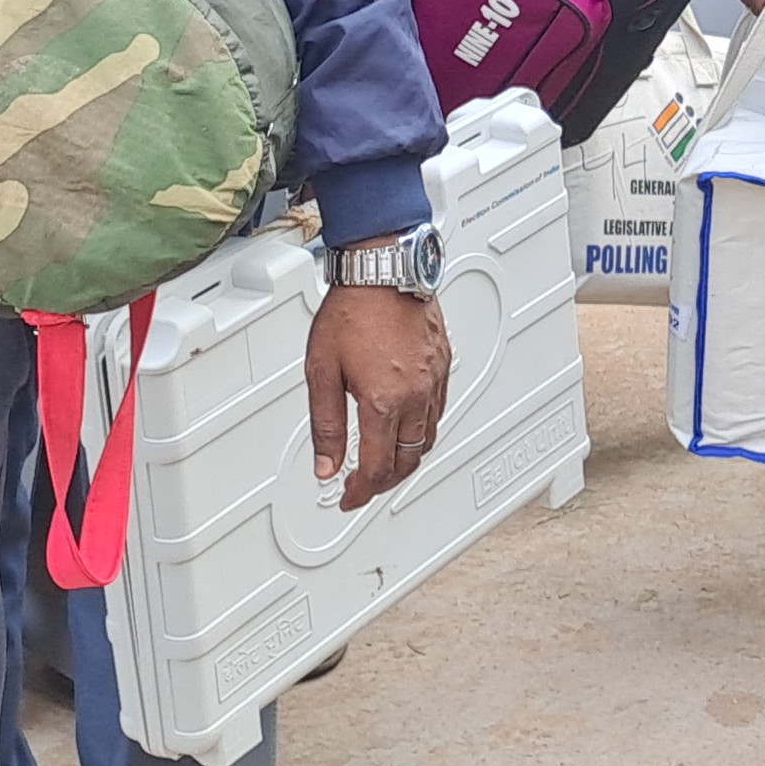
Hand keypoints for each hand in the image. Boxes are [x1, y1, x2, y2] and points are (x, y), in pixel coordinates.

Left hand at [303, 283, 453, 509]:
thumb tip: (325, 465)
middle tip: (364, 486)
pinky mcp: (442, 364)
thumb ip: (325, 425)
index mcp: (383, 402)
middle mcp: (416, 395)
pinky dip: (422, 430)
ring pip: (428, 438)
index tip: (348, 498)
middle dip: (385, 481)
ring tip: (384, 461)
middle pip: (408, 460)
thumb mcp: (321, 371)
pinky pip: (438, 411)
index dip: (360, 491)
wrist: (383, 268)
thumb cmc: (352, 310)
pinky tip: (406, 425)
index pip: (376, 468)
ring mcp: (434, 380)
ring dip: (406, 458)